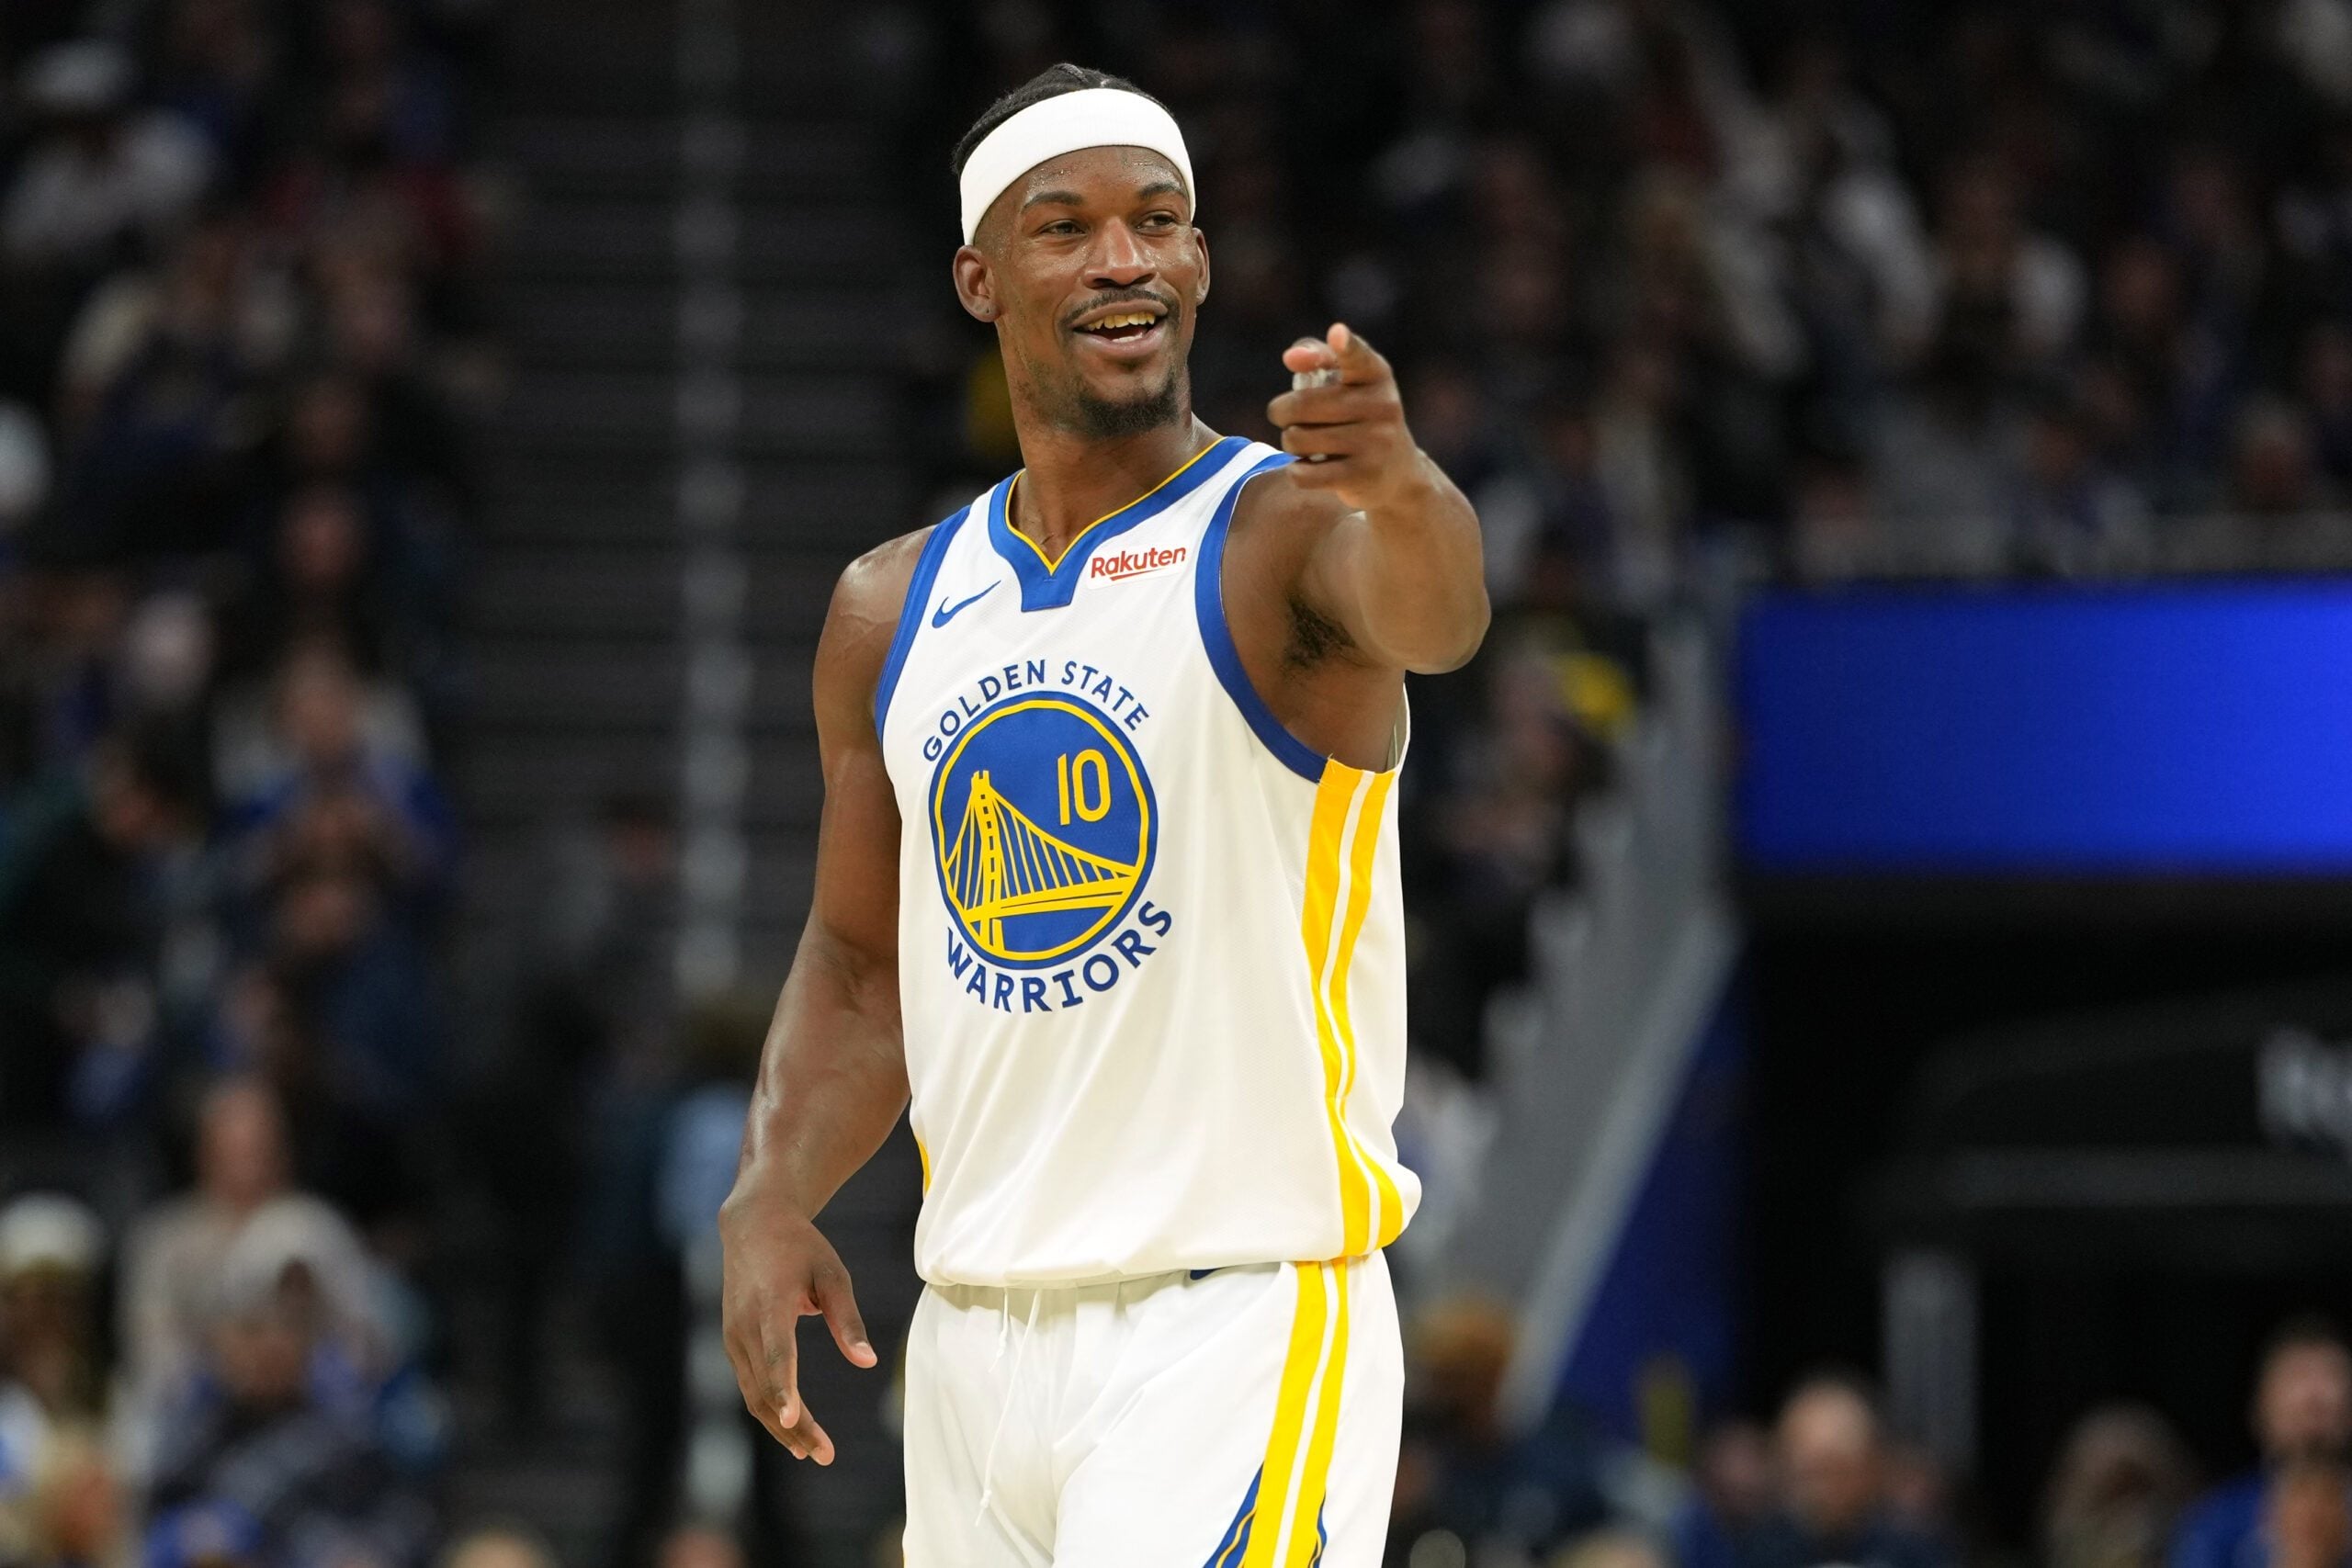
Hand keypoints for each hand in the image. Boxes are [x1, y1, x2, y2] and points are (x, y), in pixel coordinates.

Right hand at [718, 1179, 876, 1463]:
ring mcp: (733, 1337)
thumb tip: (868, 1362)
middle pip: (765, 1388)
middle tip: (825, 1455)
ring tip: (814, 1453)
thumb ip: (848, 1320)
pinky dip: (769, 1410)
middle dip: (793, 1427)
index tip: (793, 1419)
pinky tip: (793, 1429)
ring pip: (754, 1395)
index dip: (783, 1389)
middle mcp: (744, 1326)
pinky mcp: (733, 1343)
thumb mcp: (833, 1274)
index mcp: (770, 1305)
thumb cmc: (800, 1249)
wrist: (753, 1225)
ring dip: (782, 1427)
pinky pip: (750, 1386)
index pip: (776, 1354)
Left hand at [1268, 323, 1433, 512]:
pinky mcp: (1363, 476)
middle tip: (1283, 416)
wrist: (1397, 471)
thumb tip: (1291, 358)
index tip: (1337, 334)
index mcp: (1376, 374)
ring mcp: (1376, 442)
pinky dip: (1295, 470)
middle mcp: (1381, 405)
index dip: (1344, 346)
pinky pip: (1304, 474)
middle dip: (1281, 411)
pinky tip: (1305, 466)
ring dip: (1289, 441)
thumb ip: (1315, 355)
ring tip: (1303, 442)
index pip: (1357, 357)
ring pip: (1298, 439)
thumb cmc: (1357, 414)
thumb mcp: (1346, 379)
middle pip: (1302, 404)